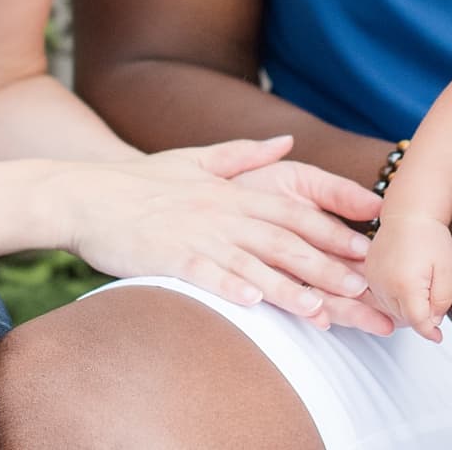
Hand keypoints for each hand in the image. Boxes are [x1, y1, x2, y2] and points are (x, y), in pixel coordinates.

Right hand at [60, 135, 376, 327]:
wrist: (86, 193)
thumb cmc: (142, 181)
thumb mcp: (197, 158)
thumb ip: (245, 153)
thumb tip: (285, 140)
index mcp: (232, 192)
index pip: (292, 211)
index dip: (331, 229)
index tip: (365, 247)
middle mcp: (221, 212)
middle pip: (283, 240)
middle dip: (325, 265)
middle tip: (362, 289)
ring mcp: (195, 234)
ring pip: (251, 261)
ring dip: (288, 286)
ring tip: (321, 310)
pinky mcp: (167, 255)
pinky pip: (202, 273)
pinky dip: (228, 287)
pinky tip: (251, 303)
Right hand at [365, 210, 451, 340]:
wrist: (409, 211)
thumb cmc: (430, 236)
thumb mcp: (448, 272)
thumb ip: (442, 302)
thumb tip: (432, 324)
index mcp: (405, 284)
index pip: (418, 322)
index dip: (430, 331)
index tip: (438, 336)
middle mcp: (383, 284)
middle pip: (403, 319)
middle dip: (420, 318)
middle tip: (434, 302)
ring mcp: (373, 278)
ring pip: (390, 311)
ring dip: (406, 310)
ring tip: (421, 290)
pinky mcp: (368, 273)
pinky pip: (380, 298)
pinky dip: (394, 299)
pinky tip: (407, 287)